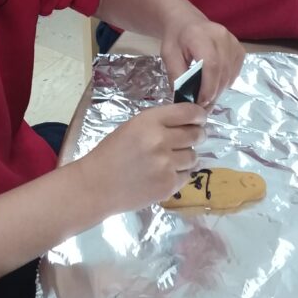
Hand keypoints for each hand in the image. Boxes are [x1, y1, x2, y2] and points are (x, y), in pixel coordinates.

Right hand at [83, 102, 206, 212]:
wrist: (96, 185)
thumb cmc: (111, 153)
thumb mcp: (133, 127)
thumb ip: (159, 123)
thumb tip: (189, 122)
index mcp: (150, 121)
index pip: (189, 112)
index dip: (199, 115)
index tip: (200, 119)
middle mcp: (161, 140)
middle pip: (196, 134)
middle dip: (197, 135)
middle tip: (190, 138)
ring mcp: (166, 165)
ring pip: (194, 156)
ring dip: (186, 156)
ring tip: (170, 160)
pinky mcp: (168, 185)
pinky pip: (187, 175)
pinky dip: (179, 174)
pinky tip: (164, 174)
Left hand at [160, 17, 244, 107]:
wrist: (186, 22)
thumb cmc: (176, 39)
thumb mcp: (168, 56)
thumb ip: (176, 76)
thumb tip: (185, 101)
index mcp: (200, 35)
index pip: (211, 65)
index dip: (208, 87)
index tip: (200, 102)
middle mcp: (221, 36)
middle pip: (222, 72)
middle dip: (213, 93)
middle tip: (201, 105)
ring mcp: (233, 41)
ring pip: (230, 75)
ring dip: (219, 90)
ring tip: (206, 95)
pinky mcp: (239, 48)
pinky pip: (235, 72)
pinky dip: (225, 82)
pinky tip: (213, 83)